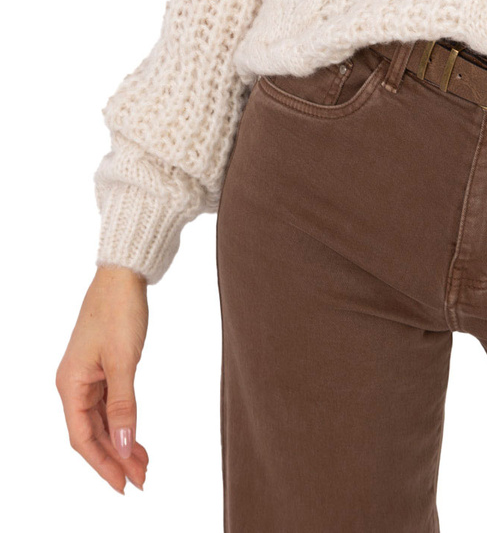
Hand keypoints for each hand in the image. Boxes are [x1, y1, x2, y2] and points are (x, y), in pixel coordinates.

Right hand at [55, 265, 149, 493]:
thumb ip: (123, 405)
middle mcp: (74, 383)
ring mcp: (88, 376)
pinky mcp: (102, 367)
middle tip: (141, 480)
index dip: (102, 464)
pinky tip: (136, 437)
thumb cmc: (119, 310)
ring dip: (121, 442)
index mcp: (70, 384)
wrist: (124, 274)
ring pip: (102, 421)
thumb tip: (122, 444)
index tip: (123, 486)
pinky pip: (109, 405)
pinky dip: (123, 422)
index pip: (83, 437)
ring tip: (143, 465)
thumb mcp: (123, 360)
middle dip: (115, 457)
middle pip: (92, 433)